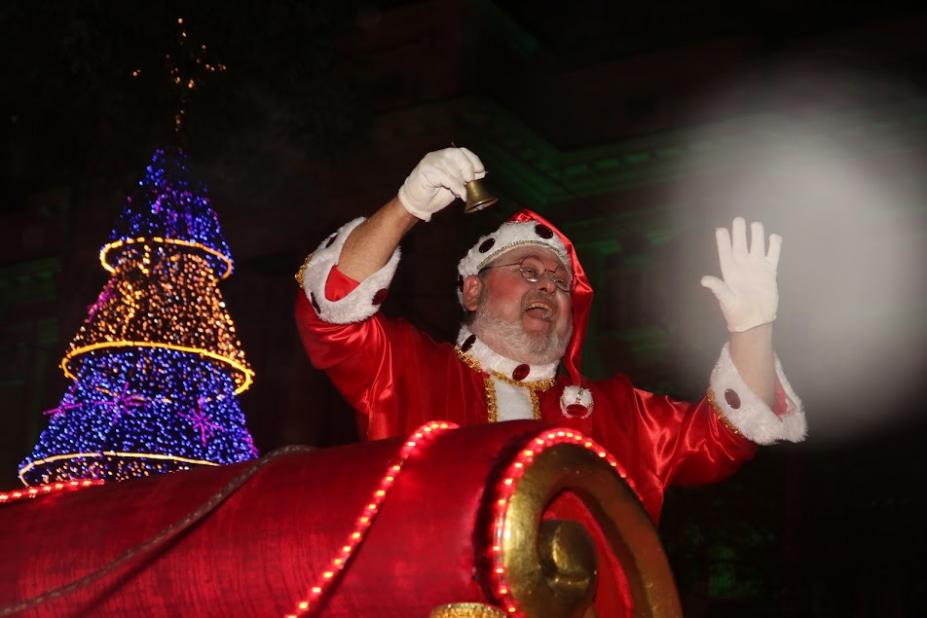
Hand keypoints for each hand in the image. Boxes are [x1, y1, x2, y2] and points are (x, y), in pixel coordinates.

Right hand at [397, 147, 484, 220]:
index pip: (462, 151)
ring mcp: (430, 162)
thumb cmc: (435, 195)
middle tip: (470, 182)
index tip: (480, 171)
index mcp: (445, 157)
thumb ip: (466, 179)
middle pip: (456, 154)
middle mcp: (437, 156)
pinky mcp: (424, 170)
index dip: (473, 160)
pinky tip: (457, 193)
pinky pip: (444, 175)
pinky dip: (454, 185)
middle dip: (467, 168)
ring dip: (460, 181)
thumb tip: (481, 174)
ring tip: (462, 193)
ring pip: (450, 166)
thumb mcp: (455, 186)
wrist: (417, 204)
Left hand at [701, 217, 780, 331]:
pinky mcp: (769, 271)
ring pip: (757, 245)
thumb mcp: (726, 300)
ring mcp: (756, 267)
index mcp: (729, 271)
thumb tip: (704, 279)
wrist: (754, 320)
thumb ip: (718, 288)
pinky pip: (772, 254)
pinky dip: (774, 245)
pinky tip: (774, 237)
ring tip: (756, 224)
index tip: (720, 229)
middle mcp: (742, 265)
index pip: (725, 252)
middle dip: (739, 232)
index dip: (723, 241)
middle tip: (739, 219)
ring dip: (756, 235)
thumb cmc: (736, 312)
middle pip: (740, 244)